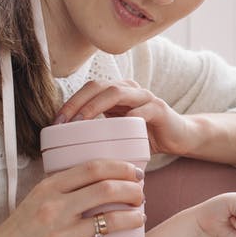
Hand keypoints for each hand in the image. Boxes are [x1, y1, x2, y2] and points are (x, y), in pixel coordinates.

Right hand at [0, 159, 144, 236]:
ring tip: (139, 217)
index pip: (92, 169)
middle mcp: (56, 208)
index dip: (120, 168)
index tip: (134, 172)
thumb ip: (62, 188)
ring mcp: (62, 235)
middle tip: (140, 195)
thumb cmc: (20, 230)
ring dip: (134, 217)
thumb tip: (98, 180)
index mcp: (49, 188)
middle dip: (132, 190)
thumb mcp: (35, 199)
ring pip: (111, 220)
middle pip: (107, 190)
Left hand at [55, 80, 195, 156]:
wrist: (180, 137)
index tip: (55, 123)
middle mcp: (129, 89)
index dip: (70, 102)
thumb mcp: (118, 134)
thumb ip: (99, 133)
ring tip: (82, 123)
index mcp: (117, 92)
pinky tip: (119, 128)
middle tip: (64, 123)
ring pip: (117, 93)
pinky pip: (143, 109)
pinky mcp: (160, 109)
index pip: (88, 89)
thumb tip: (68, 150)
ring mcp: (145, 97)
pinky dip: (130, 116)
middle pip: (98, 86)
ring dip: (96, 107)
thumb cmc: (146, 137)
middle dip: (78, 102)